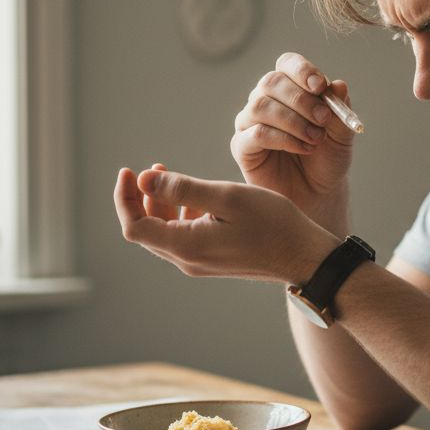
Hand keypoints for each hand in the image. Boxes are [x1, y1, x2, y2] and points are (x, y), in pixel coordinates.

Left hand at [113, 165, 337, 284]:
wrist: (304, 257)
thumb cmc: (273, 223)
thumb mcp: (227, 197)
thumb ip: (183, 188)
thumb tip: (142, 180)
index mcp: (186, 246)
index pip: (134, 227)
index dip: (124, 199)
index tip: (130, 170)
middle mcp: (188, 260)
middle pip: (146, 230)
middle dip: (141, 197)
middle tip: (153, 167)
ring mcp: (200, 263)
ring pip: (164, 232)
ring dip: (160, 203)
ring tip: (167, 174)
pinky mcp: (213, 260)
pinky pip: (183, 237)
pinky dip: (179, 213)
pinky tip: (194, 198)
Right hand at [231, 53, 354, 227]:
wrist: (317, 194)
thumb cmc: (326, 159)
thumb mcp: (341, 134)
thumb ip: (340, 110)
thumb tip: (339, 84)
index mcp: (289, 88)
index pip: (287, 64)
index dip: (302, 70)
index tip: (320, 86)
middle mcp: (265, 99)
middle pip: (271, 81)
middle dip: (301, 99)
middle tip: (323, 119)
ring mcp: (249, 122)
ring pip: (261, 106)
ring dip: (293, 121)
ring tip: (316, 139)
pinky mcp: (242, 146)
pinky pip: (256, 133)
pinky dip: (283, 139)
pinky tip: (303, 149)